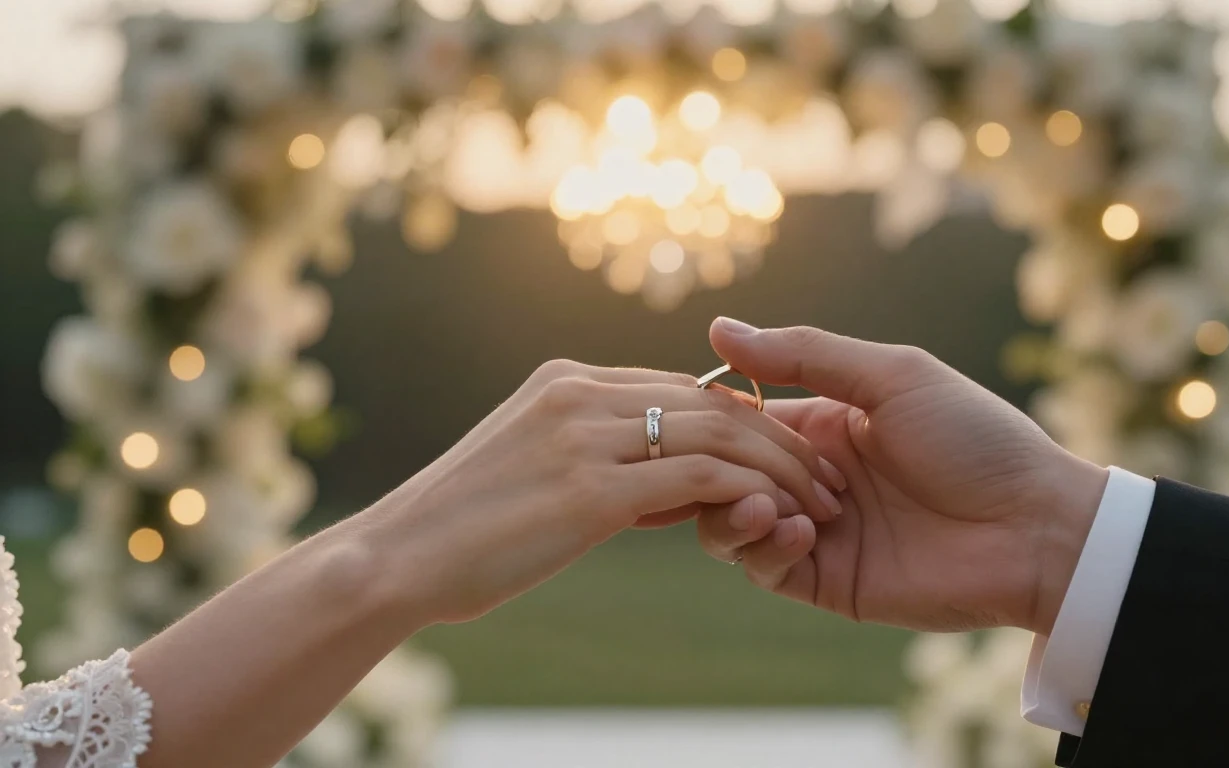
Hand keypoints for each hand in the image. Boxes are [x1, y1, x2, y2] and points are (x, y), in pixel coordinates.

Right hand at [357, 359, 845, 625]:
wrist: (395, 559)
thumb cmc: (463, 530)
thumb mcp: (535, 474)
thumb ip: (605, 465)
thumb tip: (674, 488)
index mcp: (566, 382)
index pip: (680, 386)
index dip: (743, 417)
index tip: (783, 450)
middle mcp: (579, 394)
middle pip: (709, 400)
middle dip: (777, 436)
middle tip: (824, 473)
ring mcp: (583, 436)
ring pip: (713, 434)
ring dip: (777, 466)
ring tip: (818, 500)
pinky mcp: (588, 489)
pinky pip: (693, 478)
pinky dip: (744, 494)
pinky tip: (773, 518)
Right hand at [696, 319, 1107, 634]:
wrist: (1035, 528)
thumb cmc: (977, 440)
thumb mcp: (893, 377)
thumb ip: (806, 355)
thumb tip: (717, 328)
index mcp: (825, 424)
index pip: (741, 418)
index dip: (715, 417)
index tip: (700, 413)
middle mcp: (812, 476)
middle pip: (725, 471)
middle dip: (727, 466)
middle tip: (758, 468)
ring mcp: (817, 532)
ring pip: (728, 524)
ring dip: (735, 509)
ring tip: (769, 504)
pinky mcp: (827, 581)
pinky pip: (763, 568)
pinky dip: (765, 548)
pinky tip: (804, 530)